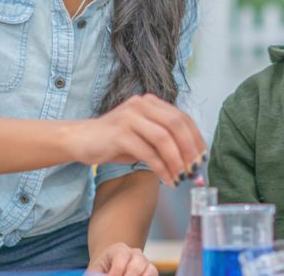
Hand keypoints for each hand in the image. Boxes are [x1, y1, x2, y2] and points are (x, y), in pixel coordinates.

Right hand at [68, 93, 206, 186]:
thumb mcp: (144, 137)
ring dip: (177, 160)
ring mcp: (130, 117)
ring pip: (164, 138)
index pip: (182, 118)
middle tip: (195, 169)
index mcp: (152, 103)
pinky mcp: (119, 133)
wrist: (80, 139)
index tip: (203, 157)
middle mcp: (142, 105)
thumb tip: (191, 162)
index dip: (196, 138)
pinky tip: (167, 179)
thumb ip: (165, 142)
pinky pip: (148, 152)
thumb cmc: (115, 141)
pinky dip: (161, 167)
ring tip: (182, 177)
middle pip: (176, 125)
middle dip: (189, 149)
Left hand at [86, 242, 156, 275]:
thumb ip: (98, 274)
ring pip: (149, 269)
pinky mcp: (151, 270)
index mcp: (118, 249)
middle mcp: (135, 253)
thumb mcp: (96, 271)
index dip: (115, 273)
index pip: (120, 258)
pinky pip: (154, 274)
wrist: (110, 268)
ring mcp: (145, 262)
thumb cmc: (102, 271)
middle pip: (137, 263)